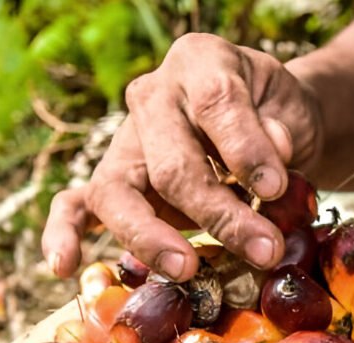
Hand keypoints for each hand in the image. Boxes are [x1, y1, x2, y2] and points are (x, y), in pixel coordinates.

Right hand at [42, 33, 323, 281]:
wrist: (265, 125)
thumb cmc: (275, 118)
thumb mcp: (291, 110)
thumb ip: (281, 131)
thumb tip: (273, 155)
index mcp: (200, 63)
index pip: (216, 103)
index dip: (246, 148)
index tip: (276, 188)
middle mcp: (153, 97)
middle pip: (172, 165)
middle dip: (219, 214)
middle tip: (264, 250)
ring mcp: (125, 142)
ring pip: (119, 193)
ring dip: (153, 239)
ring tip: (186, 268)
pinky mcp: (111, 181)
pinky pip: (75, 205)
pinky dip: (64, 235)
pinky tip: (63, 267)